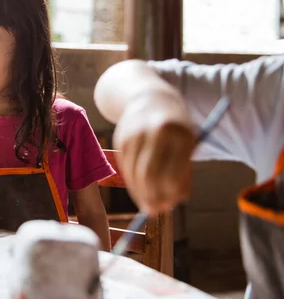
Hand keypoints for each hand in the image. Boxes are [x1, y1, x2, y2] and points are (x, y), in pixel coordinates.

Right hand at [113, 92, 195, 214]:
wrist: (150, 97)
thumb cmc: (175, 127)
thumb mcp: (187, 145)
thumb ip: (183, 173)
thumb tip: (173, 202)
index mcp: (179, 134)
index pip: (171, 172)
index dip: (169, 194)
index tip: (169, 206)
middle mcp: (154, 132)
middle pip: (149, 174)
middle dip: (151, 196)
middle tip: (154, 210)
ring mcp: (134, 133)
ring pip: (134, 173)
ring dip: (140, 192)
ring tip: (148, 203)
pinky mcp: (120, 137)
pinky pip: (125, 167)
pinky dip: (132, 181)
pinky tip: (139, 187)